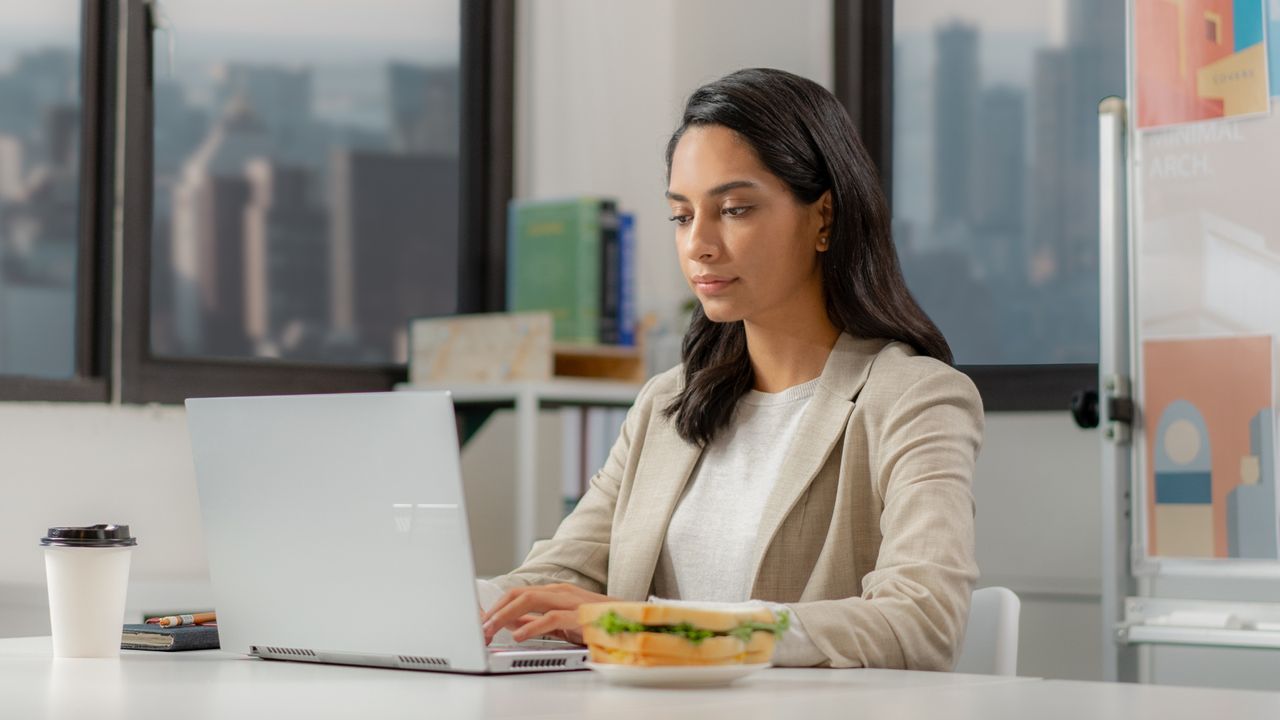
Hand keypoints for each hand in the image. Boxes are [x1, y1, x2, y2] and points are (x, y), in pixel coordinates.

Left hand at [480, 583, 614, 644]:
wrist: (632, 623)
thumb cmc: (598, 623)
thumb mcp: (561, 623)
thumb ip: (538, 622)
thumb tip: (512, 626)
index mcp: (555, 592)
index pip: (518, 592)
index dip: (496, 605)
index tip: (479, 619)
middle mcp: (560, 592)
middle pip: (519, 593)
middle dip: (495, 609)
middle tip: (479, 627)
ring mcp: (570, 601)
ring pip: (530, 599)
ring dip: (505, 615)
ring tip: (491, 629)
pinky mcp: (580, 616)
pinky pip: (551, 618)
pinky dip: (532, 626)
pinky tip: (518, 636)